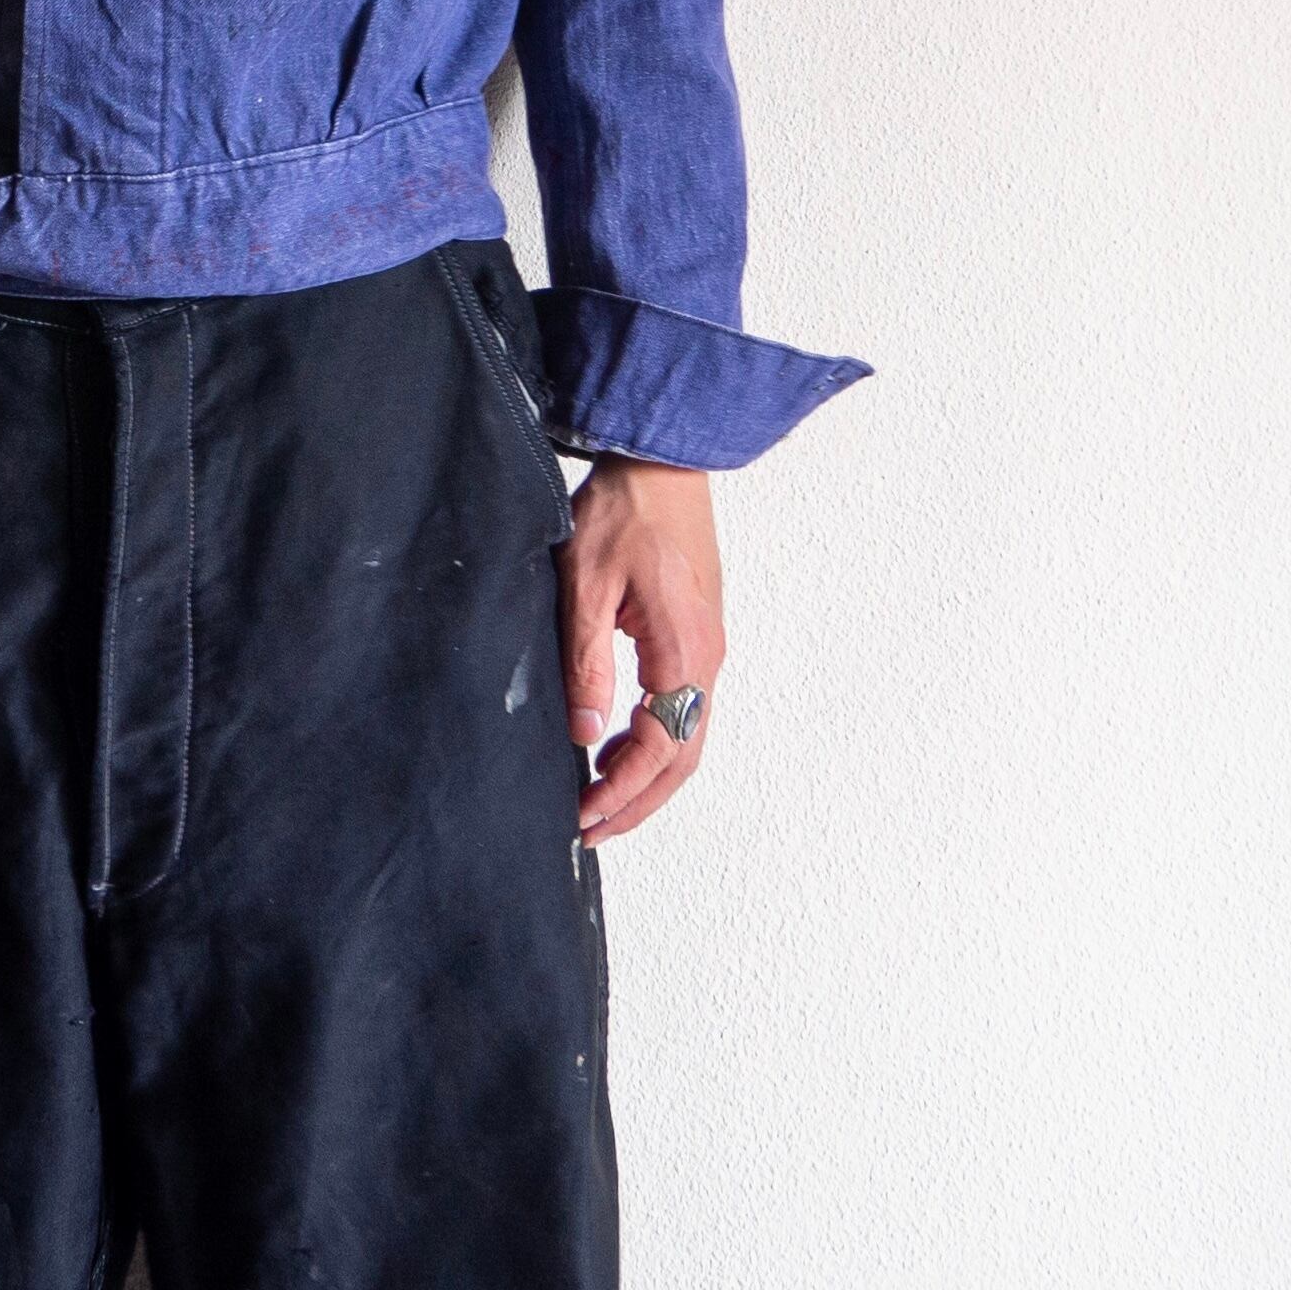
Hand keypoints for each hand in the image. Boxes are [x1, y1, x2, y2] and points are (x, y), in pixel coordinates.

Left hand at [557, 455, 725, 843]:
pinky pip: (682, 706)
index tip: (584, 816)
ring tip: (598, 797)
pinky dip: (653, 739)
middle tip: (591, 829)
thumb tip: (584, 734)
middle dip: (638, 801)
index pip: (661, 748)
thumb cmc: (623, 511)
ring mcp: (707, 647)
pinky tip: (616, 742)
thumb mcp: (585, 584)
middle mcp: (707, 658)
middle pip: (683, 757)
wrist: (661, 460)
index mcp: (685, 651)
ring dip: (647, 775)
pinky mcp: (696, 634)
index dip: (623, 791)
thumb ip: (585, 662)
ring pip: (686, 735)